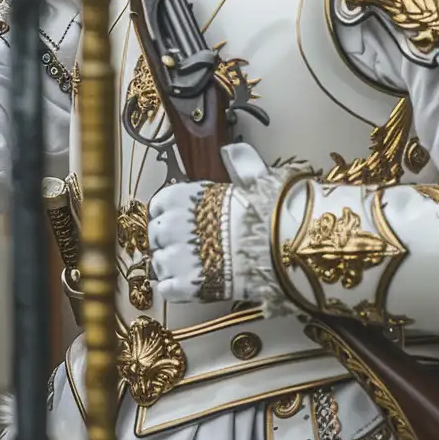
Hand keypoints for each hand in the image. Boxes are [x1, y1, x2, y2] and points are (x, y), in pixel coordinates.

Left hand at [145, 143, 280, 303]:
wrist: (282, 248)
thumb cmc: (269, 213)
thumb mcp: (254, 180)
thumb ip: (239, 165)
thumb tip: (233, 150)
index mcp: (181, 197)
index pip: (158, 206)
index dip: (169, 216)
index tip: (184, 223)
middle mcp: (169, 225)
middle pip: (155, 236)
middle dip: (170, 242)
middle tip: (195, 248)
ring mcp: (173, 257)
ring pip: (159, 263)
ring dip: (174, 267)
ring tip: (199, 267)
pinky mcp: (181, 286)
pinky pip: (166, 289)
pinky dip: (178, 289)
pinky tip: (197, 284)